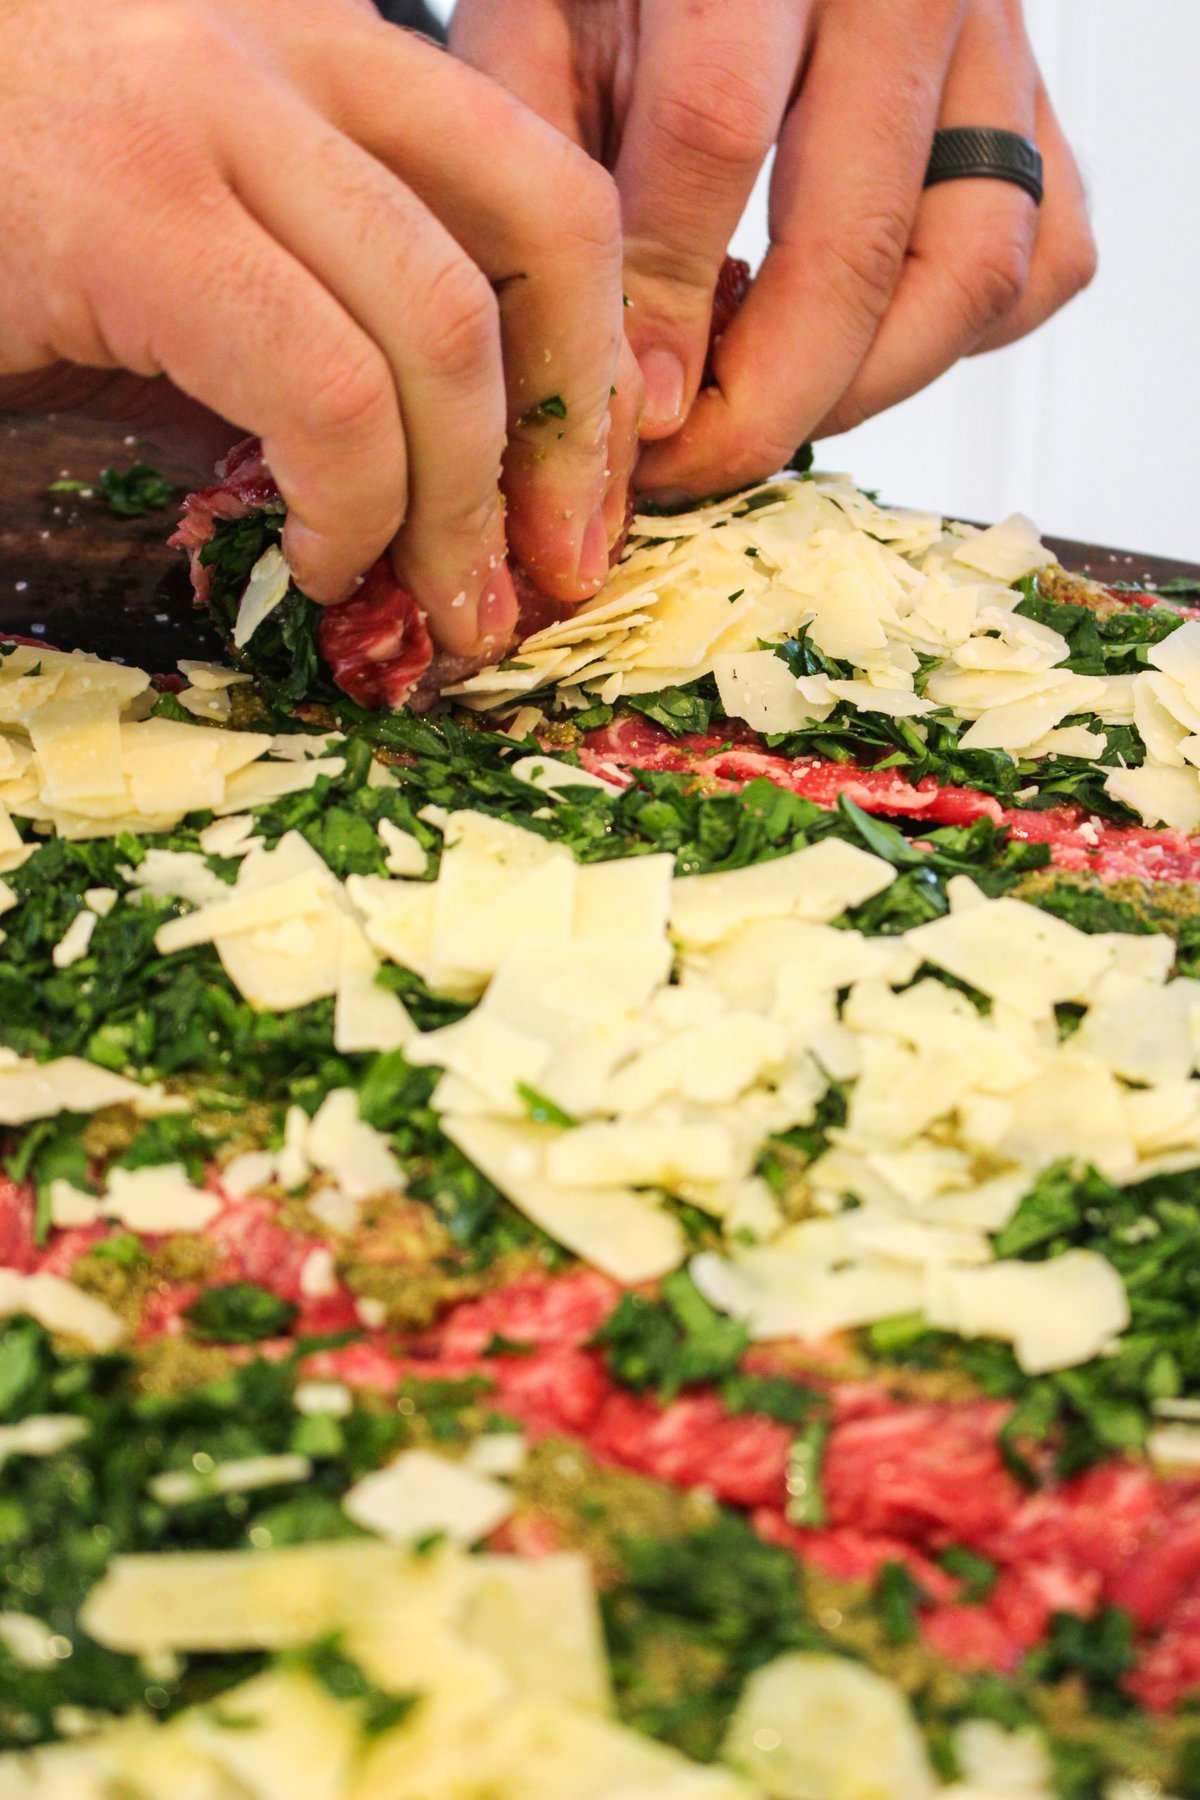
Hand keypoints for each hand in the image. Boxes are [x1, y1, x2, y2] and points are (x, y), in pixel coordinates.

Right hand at [0, 0, 640, 651]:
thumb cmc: (0, 208)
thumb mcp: (181, 246)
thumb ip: (308, 313)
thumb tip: (444, 473)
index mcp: (314, 46)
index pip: (536, 186)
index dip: (589, 358)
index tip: (581, 487)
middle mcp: (281, 42)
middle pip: (542, 229)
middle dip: (572, 429)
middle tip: (555, 567)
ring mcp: (202, 111)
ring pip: (445, 321)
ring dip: (465, 500)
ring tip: (444, 602)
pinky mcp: (127, 209)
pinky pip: (324, 386)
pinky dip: (355, 503)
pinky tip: (324, 560)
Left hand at [451, 0, 1095, 500]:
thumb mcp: (547, 21)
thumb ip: (549, 169)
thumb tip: (609, 379)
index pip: (716, 132)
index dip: (666, 301)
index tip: (631, 419)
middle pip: (856, 243)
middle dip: (762, 401)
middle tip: (688, 468)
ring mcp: (996, 50)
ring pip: (972, 274)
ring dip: (863, 389)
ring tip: (762, 414)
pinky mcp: (1040, 112)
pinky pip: (1037, 267)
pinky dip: (952, 340)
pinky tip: (856, 346)